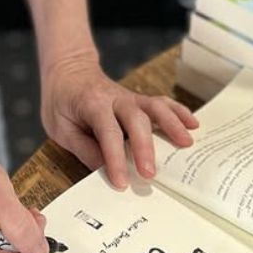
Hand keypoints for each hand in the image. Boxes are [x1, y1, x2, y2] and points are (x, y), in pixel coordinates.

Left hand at [41, 50, 197, 189]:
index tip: (122, 182)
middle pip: (136, 119)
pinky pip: (161, 104)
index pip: (107, 132)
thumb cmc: (62, 101)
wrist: (68, 70)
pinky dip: (178, 112)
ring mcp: (130, 98)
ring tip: (186, 144)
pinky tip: (192, 125)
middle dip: (145, 147)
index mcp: (91, 104)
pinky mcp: (139, 101)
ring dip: (172, 124)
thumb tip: (105, 171)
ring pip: (155, 107)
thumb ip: (83, 148)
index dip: (115, 158)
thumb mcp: (60, 127)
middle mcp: (115, 98)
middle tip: (150, 174)